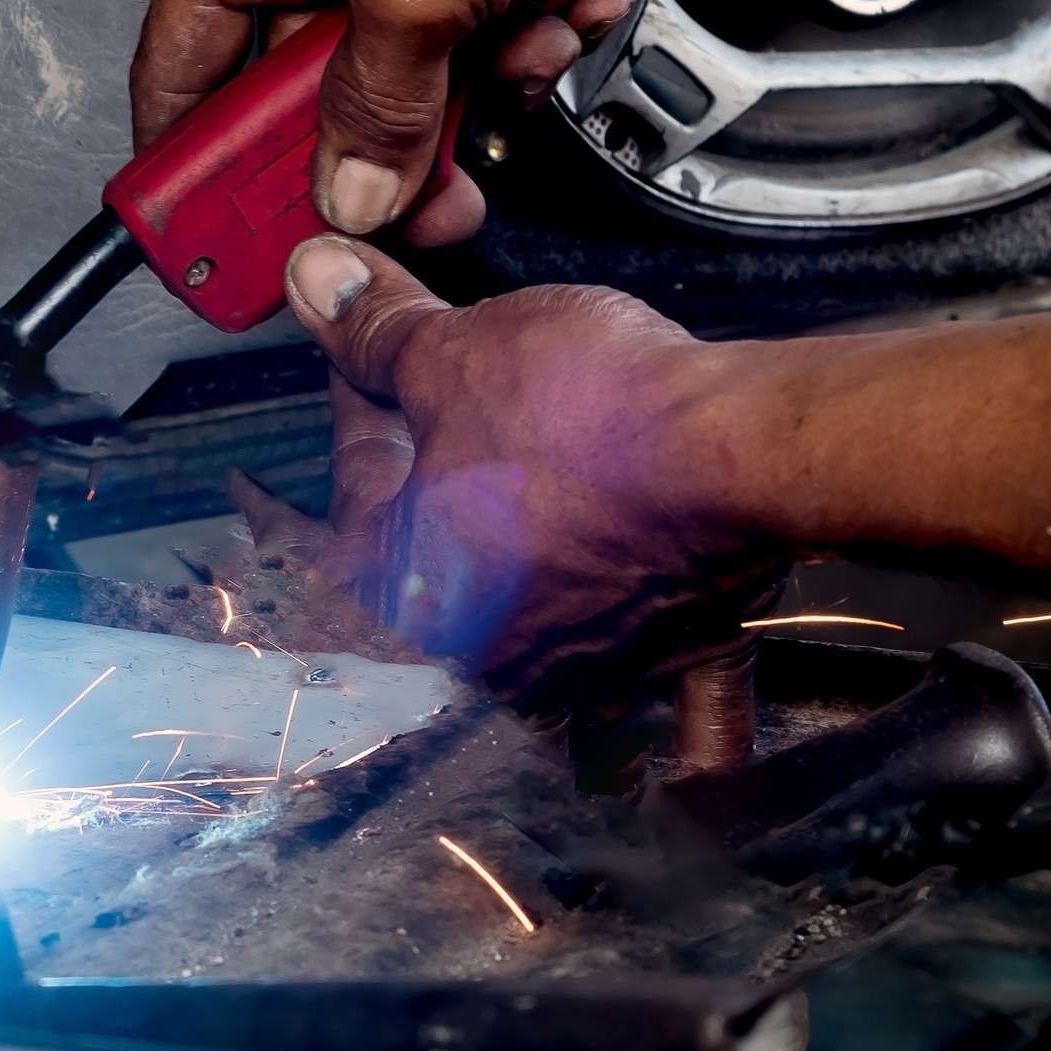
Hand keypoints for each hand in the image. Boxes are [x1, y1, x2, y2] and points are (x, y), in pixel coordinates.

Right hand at [130, 0, 752, 244]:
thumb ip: (378, 107)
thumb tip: (353, 190)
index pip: (178, 86)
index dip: (200, 181)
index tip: (224, 249)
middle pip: (306, 102)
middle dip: (383, 144)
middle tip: (422, 192)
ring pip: (407, 78)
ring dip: (478, 84)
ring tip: (521, 42)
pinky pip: (474, 32)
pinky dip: (524, 35)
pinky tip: (560, 2)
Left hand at [263, 235, 785, 703]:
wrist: (735, 453)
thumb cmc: (584, 414)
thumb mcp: (460, 352)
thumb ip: (380, 332)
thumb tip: (315, 278)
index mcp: (408, 595)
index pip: (344, 493)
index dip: (350, 406)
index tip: (359, 363)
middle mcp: (488, 657)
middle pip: (436, 567)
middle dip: (426, 489)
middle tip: (433, 405)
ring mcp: (585, 666)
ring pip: (540, 643)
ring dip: (526, 592)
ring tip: (526, 506)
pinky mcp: (676, 650)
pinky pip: (677, 707)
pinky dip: (686, 738)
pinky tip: (688, 772)